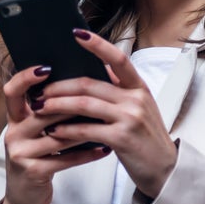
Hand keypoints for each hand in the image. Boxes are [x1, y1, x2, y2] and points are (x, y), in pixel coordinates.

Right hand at [0, 63, 110, 203]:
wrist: (26, 199)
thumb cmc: (39, 158)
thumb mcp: (37, 133)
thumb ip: (51, 111)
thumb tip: (80, 81)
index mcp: (15, 118)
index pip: (12, 90)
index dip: (26, 77)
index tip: (47, 66)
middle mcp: (14, 133)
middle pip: (44, 110)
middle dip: (72, 103)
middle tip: (99, 94)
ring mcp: (21, 153)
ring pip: (58, 134)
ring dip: (86, 128)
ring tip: (109, 121)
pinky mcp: (33, 172)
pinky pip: (65, 158)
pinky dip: (87, 153)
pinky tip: (105, 149)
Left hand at [33, 29, 177, 197]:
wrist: (164, 169)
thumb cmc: (145, 138)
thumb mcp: (138, 109)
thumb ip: (118, 92)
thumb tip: (87, 76)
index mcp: (139, 87)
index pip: (118, 58)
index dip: (98, 45)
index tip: (77, 34)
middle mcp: (135, 99)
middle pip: (90, 84)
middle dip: (60, 86)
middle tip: (40, 91)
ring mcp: (129, 117)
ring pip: (84, 104)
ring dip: (57, 106)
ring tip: (40, 108)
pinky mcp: (121, 138)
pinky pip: (86, 129)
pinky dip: (66, 130)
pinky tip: (54, 131)